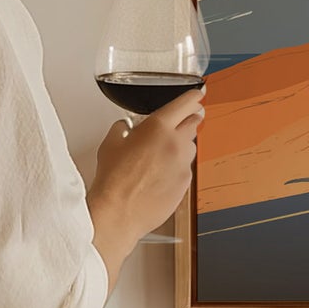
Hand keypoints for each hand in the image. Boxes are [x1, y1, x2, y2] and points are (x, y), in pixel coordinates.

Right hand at [87, 87, 204, 287]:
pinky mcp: (186, 184)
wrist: (119, 212)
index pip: (185, 103)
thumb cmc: (113, 180)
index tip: (198, 95)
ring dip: (181, 145)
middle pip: (194, 123)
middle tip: (182, 121)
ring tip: (162, 155)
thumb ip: (122, 129)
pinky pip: (186, 169)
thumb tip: (125, 127)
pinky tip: (160, 175)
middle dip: (189, 119)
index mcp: (158, 127)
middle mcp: (176, 143)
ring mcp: (183, 165)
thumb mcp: (110, 144)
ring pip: (190, 147)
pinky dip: (178, 167)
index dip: (193, 97)